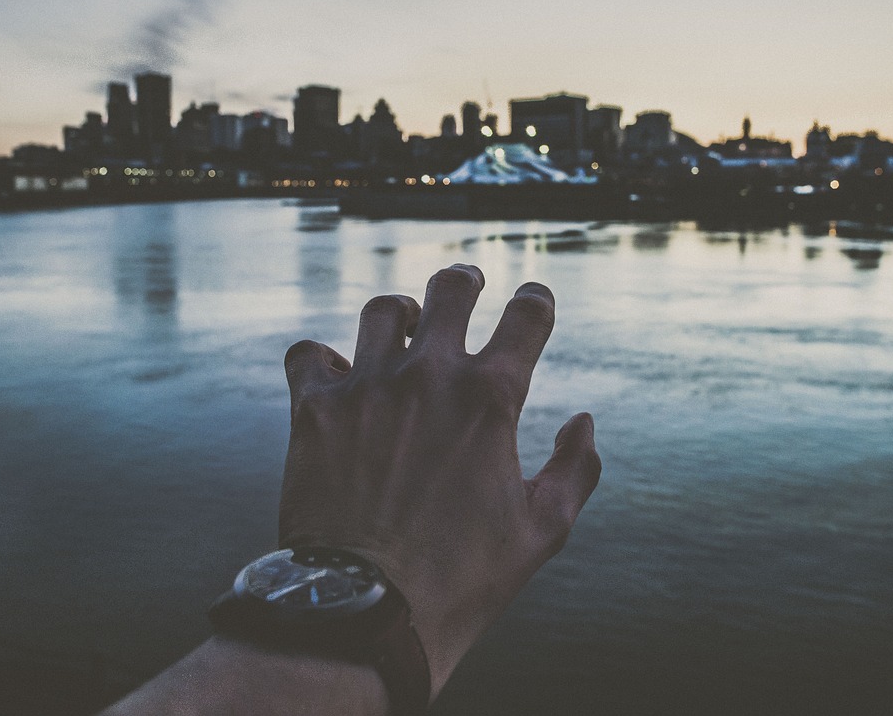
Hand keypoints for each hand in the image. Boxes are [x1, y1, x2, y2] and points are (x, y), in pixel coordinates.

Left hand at [279, 264, 600, 696]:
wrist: (364, 613)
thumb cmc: (461, 582)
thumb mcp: (542, 532)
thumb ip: (574, 469)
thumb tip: (584, 422)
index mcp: (490, 398)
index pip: (527, 315)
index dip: (536, 300)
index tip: (534, 300)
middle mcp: (427, 376)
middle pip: (449, 288)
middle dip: (464, 280)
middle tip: (467, 283)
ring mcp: (366, 387)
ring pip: (381, 311)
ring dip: (398, 315)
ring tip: (401, 327)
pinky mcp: (314, 410)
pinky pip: (309, 353)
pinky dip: (322, 358)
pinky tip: (334, 374)